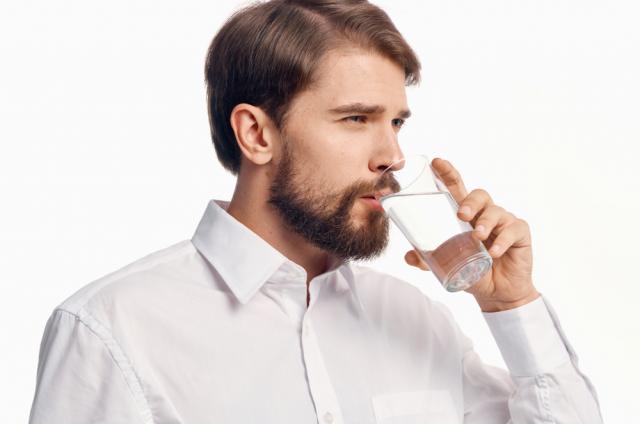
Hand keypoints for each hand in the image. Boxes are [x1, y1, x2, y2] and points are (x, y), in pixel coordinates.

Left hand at [404, 158, 539, 311]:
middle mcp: (485, 213)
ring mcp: (504, 222)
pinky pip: (513, 230)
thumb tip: (408, 257)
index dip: (448, 173)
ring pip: (495, 211)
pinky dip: (502, 240)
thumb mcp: (448, 265)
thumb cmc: (474, 270)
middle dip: (470, 202)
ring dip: (485, 222)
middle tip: (461, 215)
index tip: (436, 162)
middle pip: (479, 195)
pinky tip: (494, 252)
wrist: (499, 292)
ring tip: (477, 236)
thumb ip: (428, 260)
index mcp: (467, 214)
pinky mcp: (520, 234)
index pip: (457, 188)